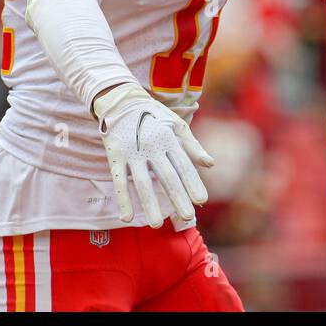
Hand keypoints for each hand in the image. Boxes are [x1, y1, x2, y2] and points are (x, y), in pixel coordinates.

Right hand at [94, 84, 214, 225]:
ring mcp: (132, 152)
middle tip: (186, 217)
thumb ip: (193, 146)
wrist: (121, 101)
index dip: (192, 182)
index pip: (183, 165)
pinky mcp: (115, 157)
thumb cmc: (154, 115)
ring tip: (157, 224)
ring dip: (150, 204)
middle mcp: (152, 146)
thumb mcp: (177, 124)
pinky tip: (128, 217)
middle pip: (166, 176)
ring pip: (142, 182)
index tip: (201, 200)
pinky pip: (119, 181)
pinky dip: (123, 199)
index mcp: (169, 138)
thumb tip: (210, 164)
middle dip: (177, 197)